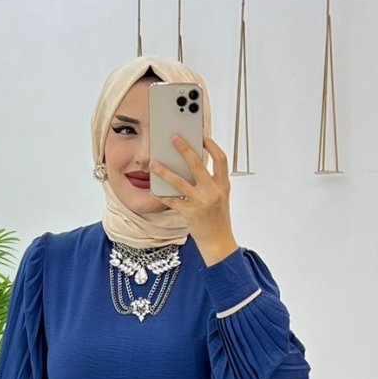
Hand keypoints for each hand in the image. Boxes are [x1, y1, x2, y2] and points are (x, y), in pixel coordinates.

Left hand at [148, 134, 237, 258]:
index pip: (221, 159)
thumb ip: (210, 183)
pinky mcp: (190, 213)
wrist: (218, 242)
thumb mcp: (219, 198)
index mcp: (223, 185)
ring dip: (164, 171)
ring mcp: (201, 202)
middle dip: (184, 149)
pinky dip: (162, 195)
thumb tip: (190, 166)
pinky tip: (154, 190)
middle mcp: (213, 191)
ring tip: (154, 163)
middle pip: (197, 164)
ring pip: (179, 182)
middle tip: (173, 138)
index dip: (211, 145)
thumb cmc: (217, 219)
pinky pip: (172, 200)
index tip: (202, 136)